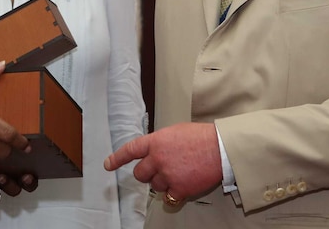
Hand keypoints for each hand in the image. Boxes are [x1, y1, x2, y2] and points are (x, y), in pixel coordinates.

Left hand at [104, 122, 222, 202]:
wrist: (220, 148)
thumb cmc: (201, 137)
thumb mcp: (175, 132)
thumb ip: (160, 142)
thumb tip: (155, 151)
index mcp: (156, 141)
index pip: (130, 150)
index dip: (117, 159)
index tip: (108, 165)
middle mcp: (158, 158)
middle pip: (140, 174)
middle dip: (146, 174)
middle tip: (158, 171)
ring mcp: (168, 174)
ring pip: (155, 186)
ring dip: (163, 182)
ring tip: (179, 173)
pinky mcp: (179, 188)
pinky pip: (169, 197)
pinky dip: (174, 193)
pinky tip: (182, 186)